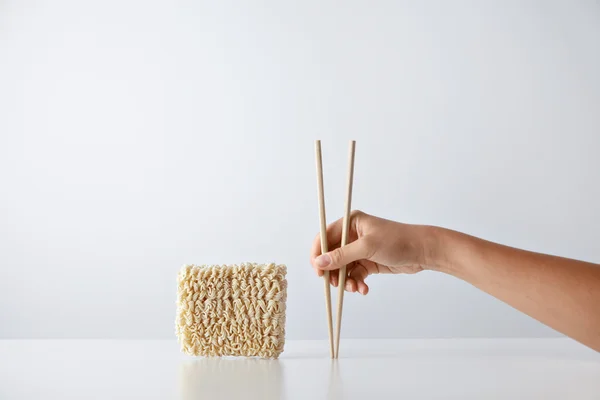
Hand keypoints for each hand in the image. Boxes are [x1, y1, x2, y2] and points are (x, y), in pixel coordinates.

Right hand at [310, 210, 435, 294]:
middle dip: (333, 272)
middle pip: (332, 255)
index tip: (318, 270)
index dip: (318, 253)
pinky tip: (363, 289)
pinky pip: (354, 274)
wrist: (422, 251)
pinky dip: (356, 283)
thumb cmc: (397, 241)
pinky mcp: (367, 262)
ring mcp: (360, 249)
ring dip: (345, 280)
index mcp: (350, 223)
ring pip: (343, 268)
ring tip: (354, 288)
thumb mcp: (367, 247)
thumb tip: (320, 262)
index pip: (324, 237)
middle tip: (335, 284)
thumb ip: (342, 256)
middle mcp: (352, 235)